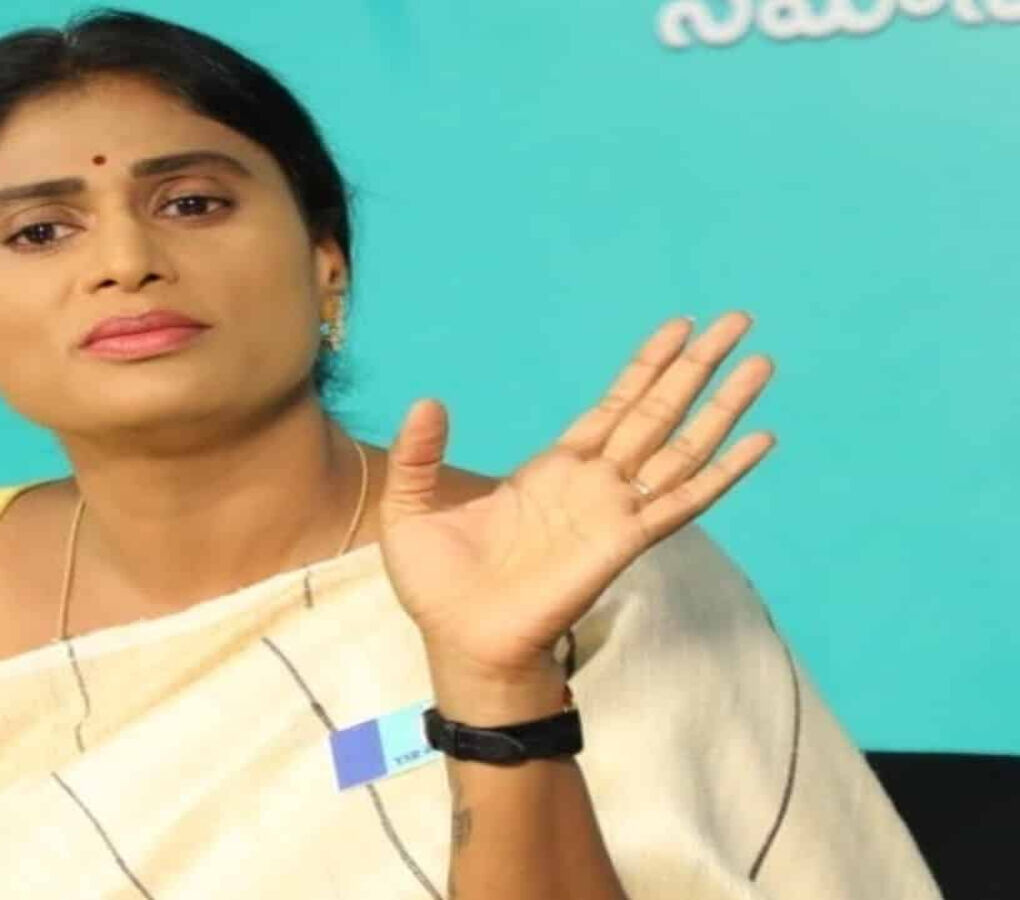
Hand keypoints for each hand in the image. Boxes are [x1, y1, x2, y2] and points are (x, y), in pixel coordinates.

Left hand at [379, 311, 775, 695]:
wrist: (458, 643)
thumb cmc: (438, 585)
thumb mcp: (412, 505)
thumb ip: (420, 454)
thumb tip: (427, 402)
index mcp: (552, 470)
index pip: (613, 406)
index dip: (646, 367)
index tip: (680, 326)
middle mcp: (594, 484)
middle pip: (658, 412)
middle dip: (696, 368)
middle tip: (738, 321)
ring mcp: (614, 511)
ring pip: (682, 447)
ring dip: (722, 407)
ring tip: (761, 363)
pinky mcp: (623, 540)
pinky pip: (684, 500)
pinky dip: (723, 472)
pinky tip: (761, 440)